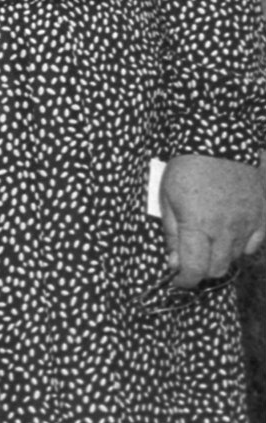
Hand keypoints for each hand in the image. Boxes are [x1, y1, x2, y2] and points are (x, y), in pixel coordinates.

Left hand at [160, 153, 265, 289]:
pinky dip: (241, 247)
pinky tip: (228, 236)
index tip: (177, 280)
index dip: (184, 280)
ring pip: (235, 258)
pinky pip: (254, 244)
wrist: (218, 141)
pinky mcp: (262, 215)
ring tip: (206, 244)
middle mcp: (227, 230)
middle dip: (201, 270)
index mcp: (199, 226)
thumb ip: (172, 233)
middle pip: (217, 269)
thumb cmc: (186, 168)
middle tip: (189, 261)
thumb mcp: (166, 198)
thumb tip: (174, 262)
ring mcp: (248, 223)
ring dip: (220, 258)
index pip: (195, 269)